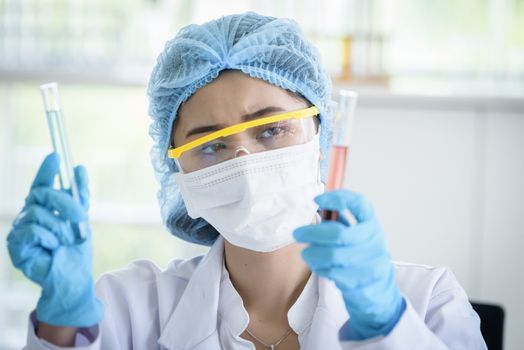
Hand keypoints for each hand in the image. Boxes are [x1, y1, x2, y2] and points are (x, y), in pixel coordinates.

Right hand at [7, 153, 102, 326]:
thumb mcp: (81, 219)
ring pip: (40, 212)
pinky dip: (49, 238)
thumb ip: (79, 195)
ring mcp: (20, 228)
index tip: (55, 155)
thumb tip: (79, 168)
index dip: (47, 169)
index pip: (41, 184)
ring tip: (66, 241)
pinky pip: (33, 229)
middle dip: (66, 204)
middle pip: (43, 193)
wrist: (73, 277)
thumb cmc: (75, 250)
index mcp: (44, 207)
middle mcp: (29, 214)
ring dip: (60, 227)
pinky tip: (52, 248)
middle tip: (80, 220)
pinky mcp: (15, 244)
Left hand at [293, 190, 405, 339]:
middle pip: (339, 234)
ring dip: (313, 254)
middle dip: (313, 233)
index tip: (317, 199)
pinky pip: (333, 274)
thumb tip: (318, 205)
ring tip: (306, 253)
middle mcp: (375, 241)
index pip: (359, 204)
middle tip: (298, 233)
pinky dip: (320, 268)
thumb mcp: (354, 233)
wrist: (377, 288)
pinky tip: (318, 266)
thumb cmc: (358, 254)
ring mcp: (372, 263)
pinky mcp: (363, 282)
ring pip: (333, 257)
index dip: (338, 198)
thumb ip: (338, 220)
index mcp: (371, 223)